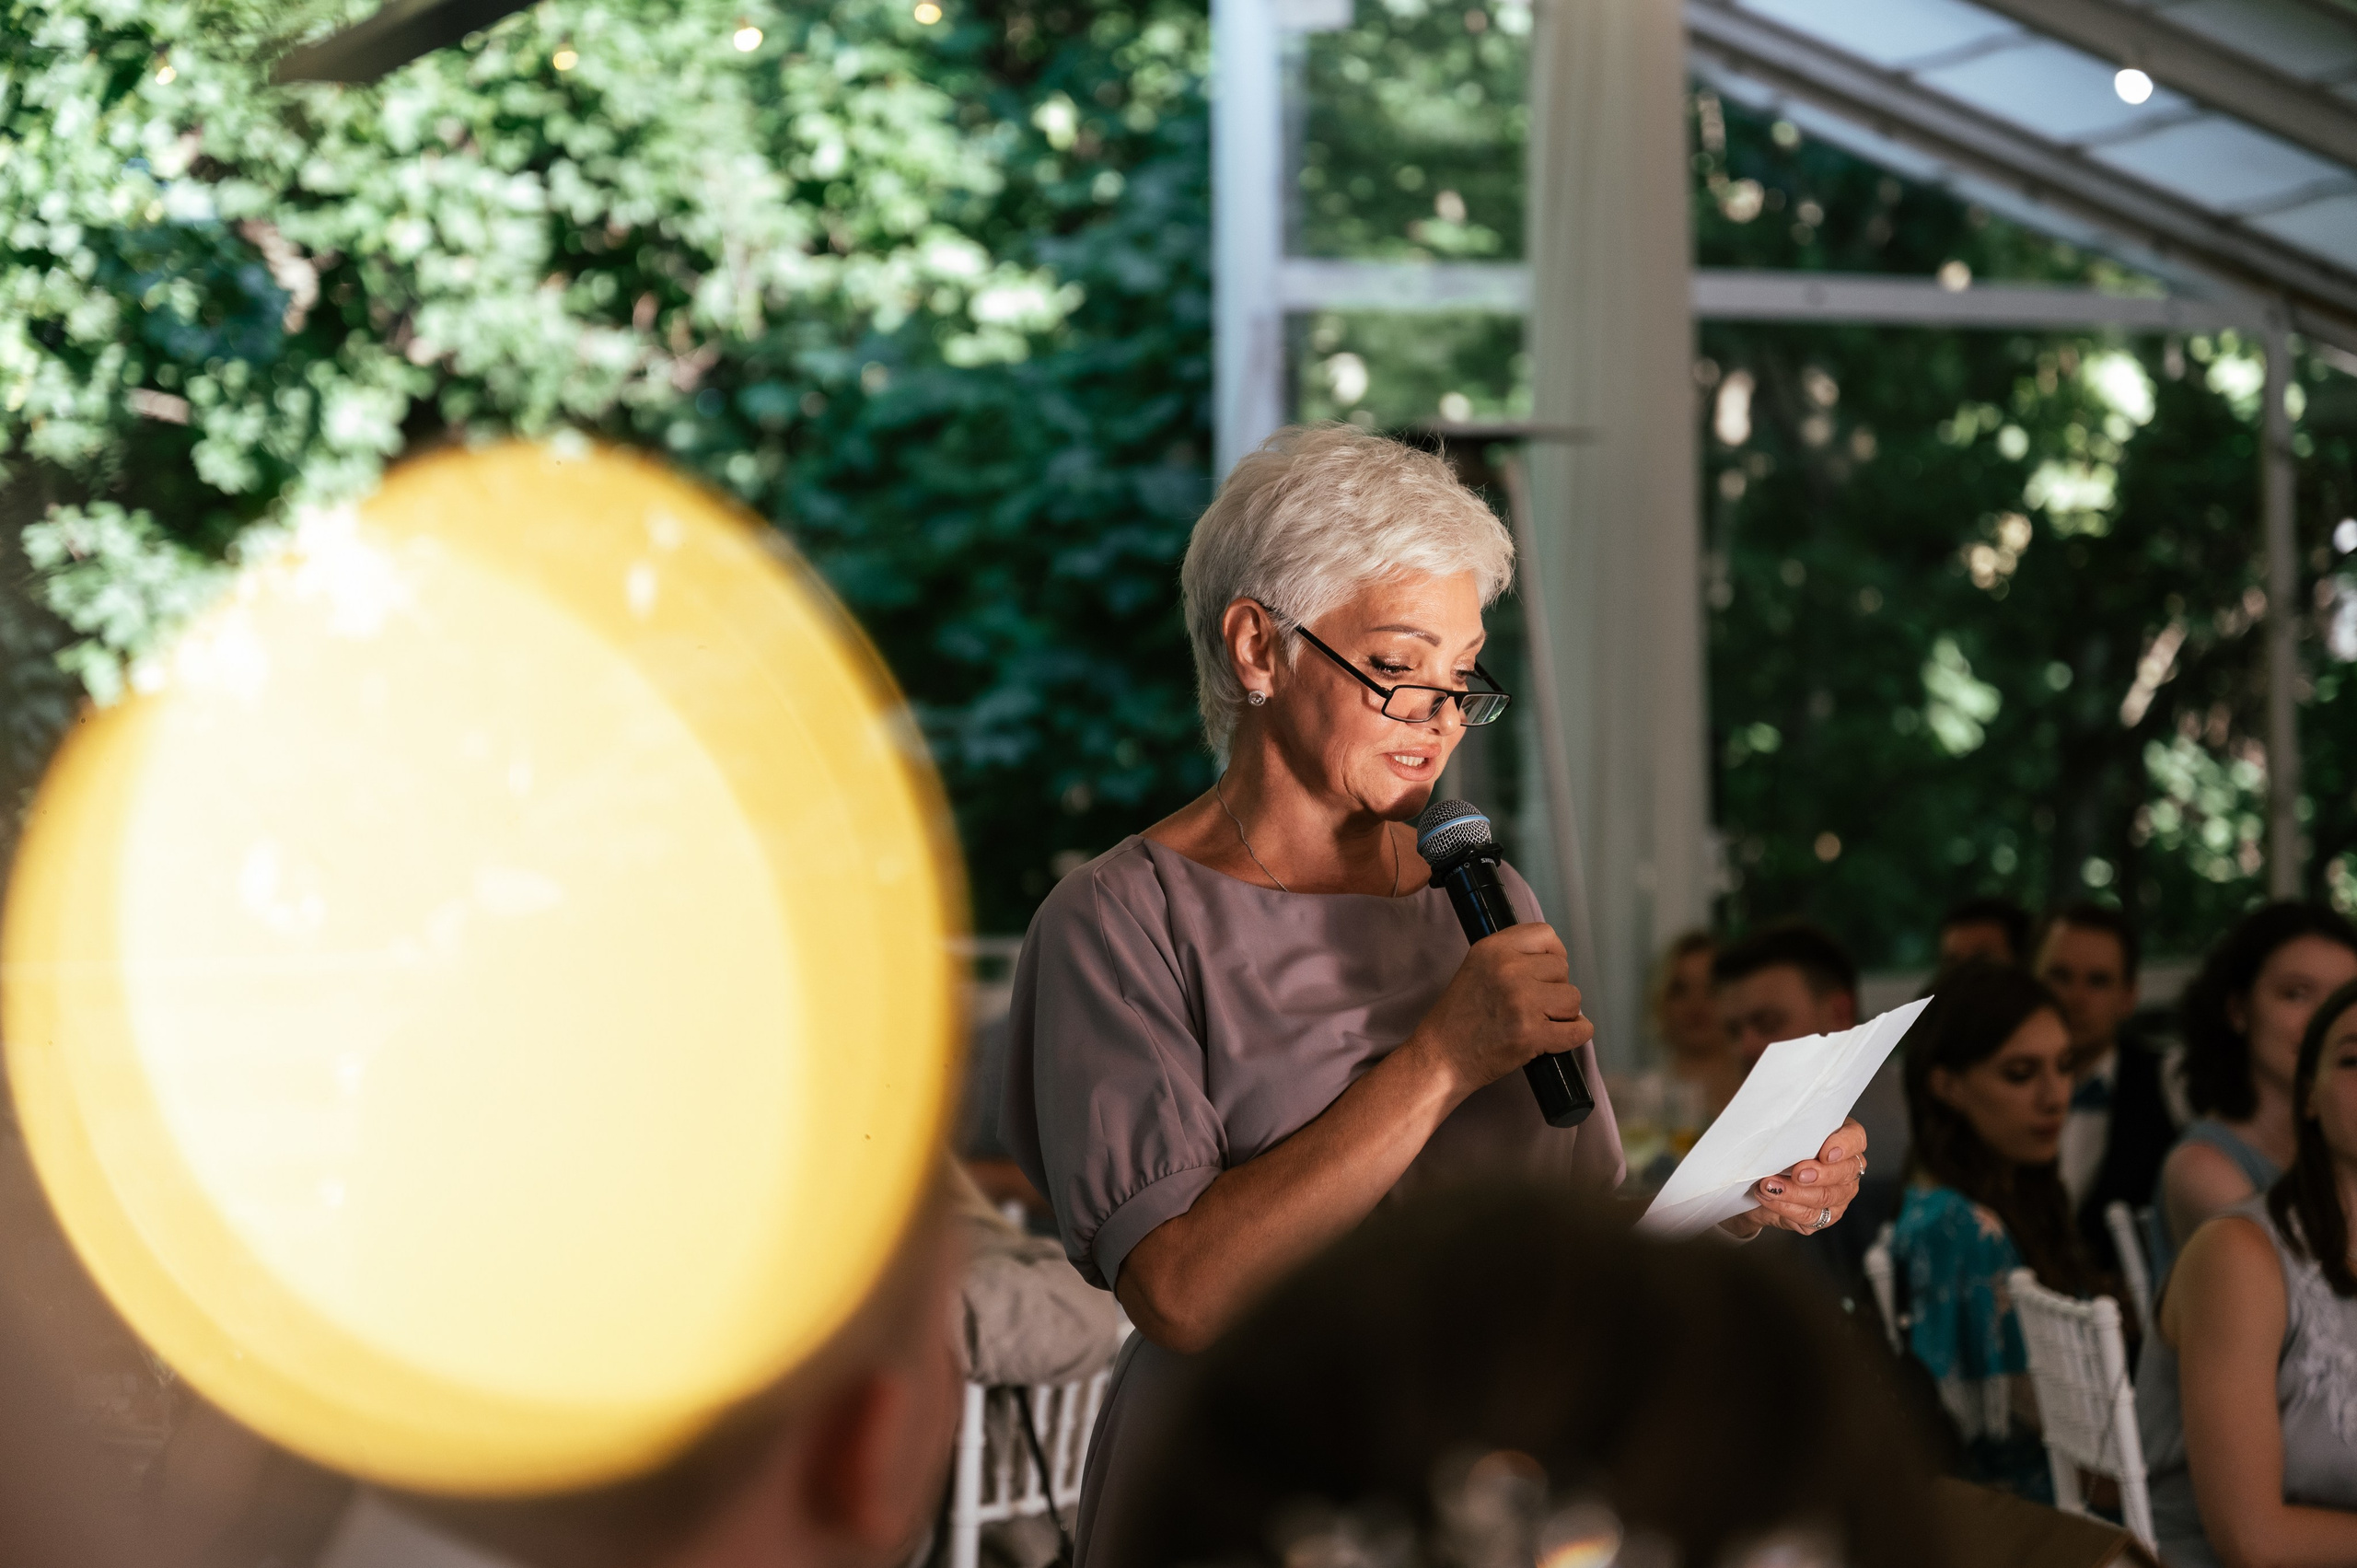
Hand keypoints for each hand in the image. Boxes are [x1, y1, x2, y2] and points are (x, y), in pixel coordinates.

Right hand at [1407, 923, 1593, 1101]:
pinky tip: (1558, 1037)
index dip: (1553, 954)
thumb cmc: (1458, 1018)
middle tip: (1532, 1005)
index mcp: (1492, 949)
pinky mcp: (1532, 1034)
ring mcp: (1522, 1001)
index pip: (1545, 934)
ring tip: (1538, 1022)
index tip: (1546, 973)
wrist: (1441, 1058)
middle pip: (1563, 969)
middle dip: (1554, 988)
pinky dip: (1576, 1035)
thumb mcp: (1476, 967)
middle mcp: (1508, 969)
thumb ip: (1510, 957)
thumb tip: (1554, 959)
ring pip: (1573, 999)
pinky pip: (1579, 1029)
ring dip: (1563, 1013)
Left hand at [1721, 1119, 1868, 1239]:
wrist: (1757, 1182)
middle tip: (1796, 1173)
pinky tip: (1769, 1198)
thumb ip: (1787, 1129)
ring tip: (1769, 1185)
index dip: (1844, 1146)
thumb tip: (1774, 1125)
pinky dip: (1787, 1207)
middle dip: (1819, 1174)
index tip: (1825, 1153)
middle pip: (1844, 1172)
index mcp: (1842, 1139)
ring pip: (1825, 1196)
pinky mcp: (1825, 1216)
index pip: (1855, 1138)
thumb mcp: (1780, 1133)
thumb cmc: (1774, 1149)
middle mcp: (1847, 1168)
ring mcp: (1839, 1195)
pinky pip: (1811, 1216)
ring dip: (1794, 1192)